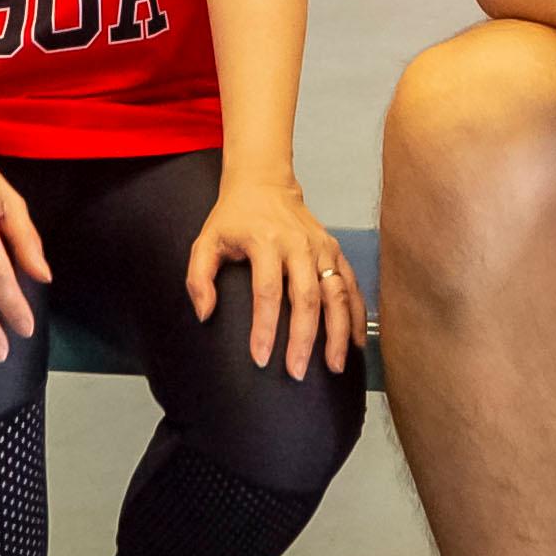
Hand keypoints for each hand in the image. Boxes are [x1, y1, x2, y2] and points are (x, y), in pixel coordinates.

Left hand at [187, 176, 361, 379]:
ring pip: (336, 293)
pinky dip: (356, 314)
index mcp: (266, 242)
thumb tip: (205, 314)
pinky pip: (351, 285)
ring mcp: (321, 247)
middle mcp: (298, 245)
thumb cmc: (235, 217)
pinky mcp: (335, 250)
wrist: (264, 183)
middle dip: (304, 339)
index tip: (261, 358)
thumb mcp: (206, 241)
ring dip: (338, 332)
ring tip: (335, 366)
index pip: (267, 292)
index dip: (265, 328)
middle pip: (307, 297)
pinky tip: (355, 341)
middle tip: (297, 372)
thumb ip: (198, 278)